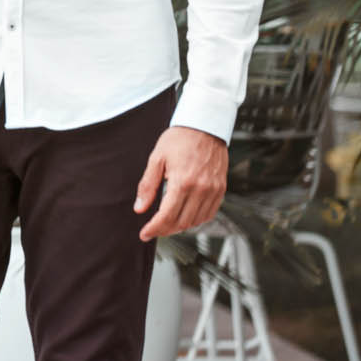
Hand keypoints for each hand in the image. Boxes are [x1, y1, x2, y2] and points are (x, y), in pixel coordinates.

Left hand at [135, 126, 228, 241]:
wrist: (205, 126)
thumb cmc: (178, 139)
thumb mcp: (156, 158)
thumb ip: (148, 185)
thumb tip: (140, 208)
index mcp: (183, 181)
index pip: (167, 215)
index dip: (155, 228)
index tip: (144, 234)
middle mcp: (201, 189)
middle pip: (182, 222)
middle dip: (165, 230)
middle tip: (152, 231)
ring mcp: (214, 190)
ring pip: (197, 220)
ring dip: (180, 227)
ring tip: (166, 225)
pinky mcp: (221, 189)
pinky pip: (210, 213)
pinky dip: (196, 220)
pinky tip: (185, 218)